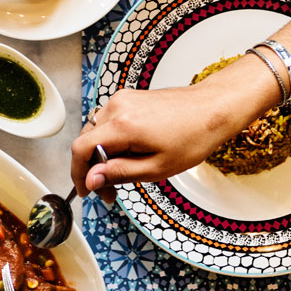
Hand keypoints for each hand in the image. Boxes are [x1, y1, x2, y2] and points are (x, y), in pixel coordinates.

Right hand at [71, 76, 252, 201]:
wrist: (212, 109)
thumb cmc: (192, 138)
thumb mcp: (156, 168)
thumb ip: (119, 173)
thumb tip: (91, 180)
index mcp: (122, 125)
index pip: (80, 149)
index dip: (78, 174)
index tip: (87, 192)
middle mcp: (117, 107)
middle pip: (85, 140)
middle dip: (92, 169)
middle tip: (110, 191)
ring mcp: (123, 99)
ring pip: (95, 131)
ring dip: (101, 155)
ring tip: (124, 173)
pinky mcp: (129, 98)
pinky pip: (108, 122)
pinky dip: (111, 141)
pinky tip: (130, 154)